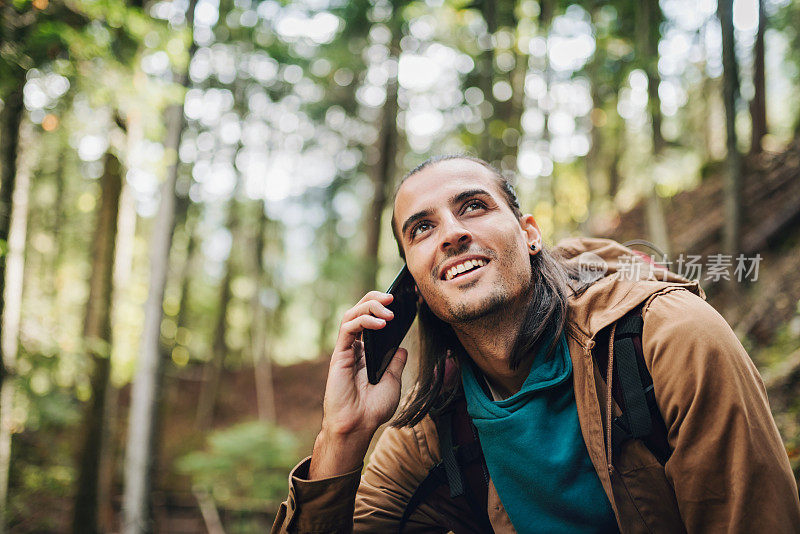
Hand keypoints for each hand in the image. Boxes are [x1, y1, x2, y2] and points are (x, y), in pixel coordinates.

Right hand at [309, 291, 407, 478]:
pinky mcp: (339, 354)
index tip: (401, 301)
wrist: (358, 426)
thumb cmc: (372, 409)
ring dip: (370, 306)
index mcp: (366, 352)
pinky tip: (380, 323)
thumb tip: (402, 349)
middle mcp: (355, 347)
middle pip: (360, 311)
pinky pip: (348, 328)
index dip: (382, 307)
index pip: (371, 320)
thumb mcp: (393, 382)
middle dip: (375, 299)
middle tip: (393, 298)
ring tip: (389, 310)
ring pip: (352, 314)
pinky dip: (364, 320)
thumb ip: (395, 363)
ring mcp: (346, 349)